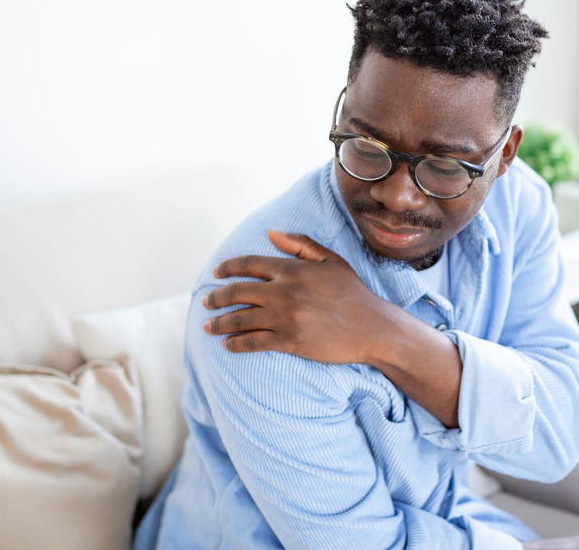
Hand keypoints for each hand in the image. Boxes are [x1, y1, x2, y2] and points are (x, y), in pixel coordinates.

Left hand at [201, 229, 391, 364]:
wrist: (372, 327)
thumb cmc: (352, 293)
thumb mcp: (331, 260)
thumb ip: (301, 245)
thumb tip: (271, 234)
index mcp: (292, 270)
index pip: (249, 264)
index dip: (228, 268)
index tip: (216, 274)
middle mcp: (284, 292)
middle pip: (237, 292)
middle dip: (216, 297)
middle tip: (206, 302)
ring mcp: (285, 318)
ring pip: (240, 319)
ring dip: (219, 323)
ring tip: (209, 326)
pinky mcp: (289, 340)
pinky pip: (253, 342)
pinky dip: (235, 343)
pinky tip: (227, 344)